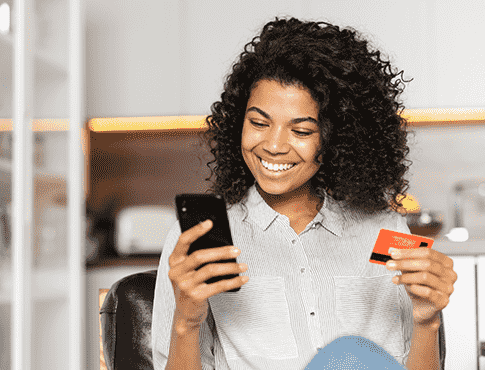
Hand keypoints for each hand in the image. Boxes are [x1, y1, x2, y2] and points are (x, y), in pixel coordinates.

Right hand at [168, 219, 248, 333]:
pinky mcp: (196, 296)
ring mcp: (185, 285)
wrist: (185, 314)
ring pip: (211, 270)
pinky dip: (233, 281)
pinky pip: (218, 285)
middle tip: (236, 251)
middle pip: (200, 255)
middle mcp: (177, 272)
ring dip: (230, 267)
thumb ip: (195, 258)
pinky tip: (242, 278)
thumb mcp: (187, 271)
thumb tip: (220, 244)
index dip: (196, 230)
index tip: (209, 223)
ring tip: (242, 266)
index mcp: (174, 261)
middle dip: (221, 251)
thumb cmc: (190, 287)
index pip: (183, 241)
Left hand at [386, 248, 457, 326]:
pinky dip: (414, 288)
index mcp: (445, 262)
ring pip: (425, 277)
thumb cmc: (419, 285)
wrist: (422, 307)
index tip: (393, 253)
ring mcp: (448, 288)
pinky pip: (427, 292)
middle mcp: (450, 274)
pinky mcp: (443, 300)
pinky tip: (407, 287)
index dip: (409, 252)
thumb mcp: (412, 270)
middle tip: (390, 264)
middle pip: (426, 263)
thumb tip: (393, 250)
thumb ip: (406, 259)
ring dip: (406, 276)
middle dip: (405, 263)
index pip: (427, 252)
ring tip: (396, 278)